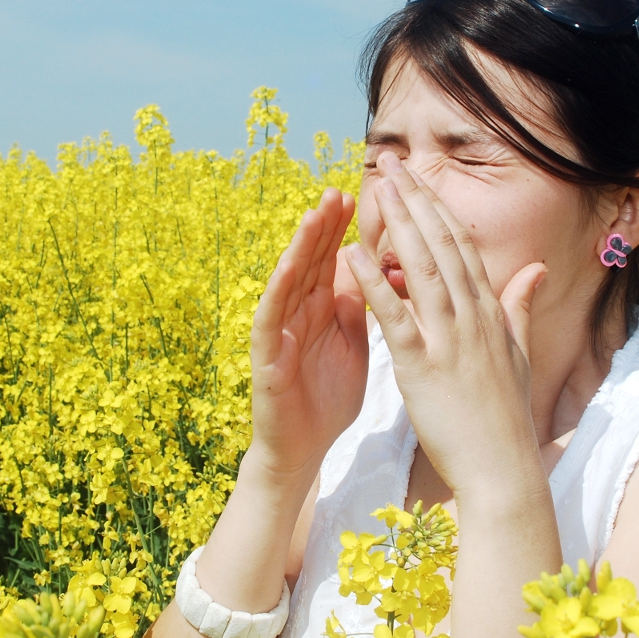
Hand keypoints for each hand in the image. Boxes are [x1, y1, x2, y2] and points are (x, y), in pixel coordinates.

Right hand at [249, 188, 368, 484]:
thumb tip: (371, 268)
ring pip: (290, 281)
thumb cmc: (328, 396)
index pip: (334, 260)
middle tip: (339, 190)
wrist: (306, 448)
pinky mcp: (267, 357)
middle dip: (325, 226)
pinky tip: (289, 267)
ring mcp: (280, 332)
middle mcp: (299, 313)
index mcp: (323, 309)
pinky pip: (271, 318)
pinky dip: (279, 291)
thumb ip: (357, 307)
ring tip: (315, 214)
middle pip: (312, 261)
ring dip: (301, 247)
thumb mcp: (352, 343)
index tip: (364, 196)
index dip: (345, 229)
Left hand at [345, 155, 546, 501]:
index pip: (461, 246)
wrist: (503, 468)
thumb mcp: (517, 353)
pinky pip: (395, 316)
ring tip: (378, 189)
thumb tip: (536, 269)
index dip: (438, 209)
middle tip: (393, 164)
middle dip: (416, 200)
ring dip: (398, 225)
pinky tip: (352, 255)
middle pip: (442, 245)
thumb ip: (520, 306)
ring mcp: (449, 338)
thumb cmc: (504, 415)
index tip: (419, 180)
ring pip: (422, 268)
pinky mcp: (422, 365)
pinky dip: (373, 282)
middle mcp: (472, 315)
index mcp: (489, 311)